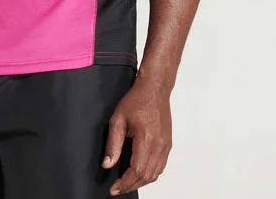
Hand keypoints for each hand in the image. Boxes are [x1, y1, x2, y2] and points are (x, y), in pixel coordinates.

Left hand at [102, 75, 172, 195]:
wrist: (155, 88)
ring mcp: (166, 145)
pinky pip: (161, 166)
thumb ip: (113, 144)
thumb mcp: (118, 119)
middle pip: (147, 176)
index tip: (114, 188)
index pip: (137, 170)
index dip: (125, 183)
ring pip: (156, 173)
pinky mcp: (168, 144)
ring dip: (141, 182)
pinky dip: (150, 174)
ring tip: (126, 183)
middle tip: (118, 188)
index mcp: (147, 139)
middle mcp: (160, 145)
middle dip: (131, 185)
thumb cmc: (137, 99)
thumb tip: (107, 164)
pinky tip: (139, 173)